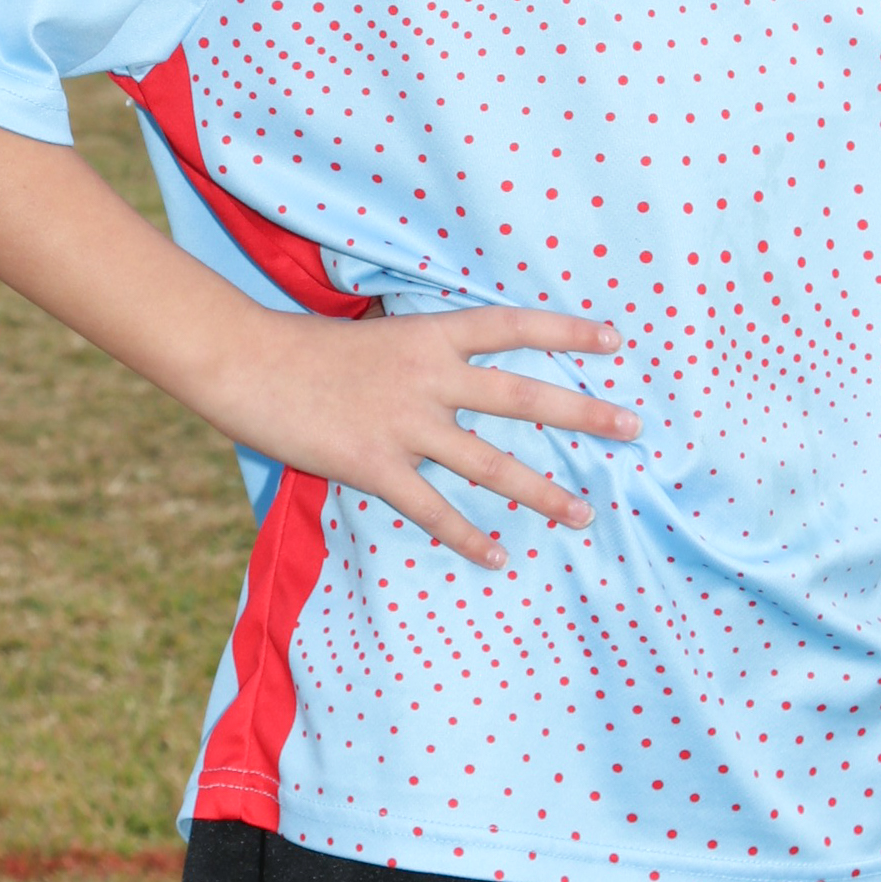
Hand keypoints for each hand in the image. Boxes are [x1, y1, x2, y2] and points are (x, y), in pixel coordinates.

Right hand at [225, 306, 637, 569]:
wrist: (246, 362)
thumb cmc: (302, 349)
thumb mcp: (372, 338)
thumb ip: (414, 360)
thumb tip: (447, 375)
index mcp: (428, 336)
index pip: (511, 326)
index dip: (566, 332)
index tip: (615, 339)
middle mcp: (429, 376)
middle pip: (523, 395)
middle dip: (583, 413)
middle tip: (634, 427)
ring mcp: (405, 423)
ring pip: (491, 461)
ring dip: (542, 490)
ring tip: (584, 513)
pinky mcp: (375, 465)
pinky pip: (433, 509)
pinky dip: (469, 536)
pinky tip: (499, 556)